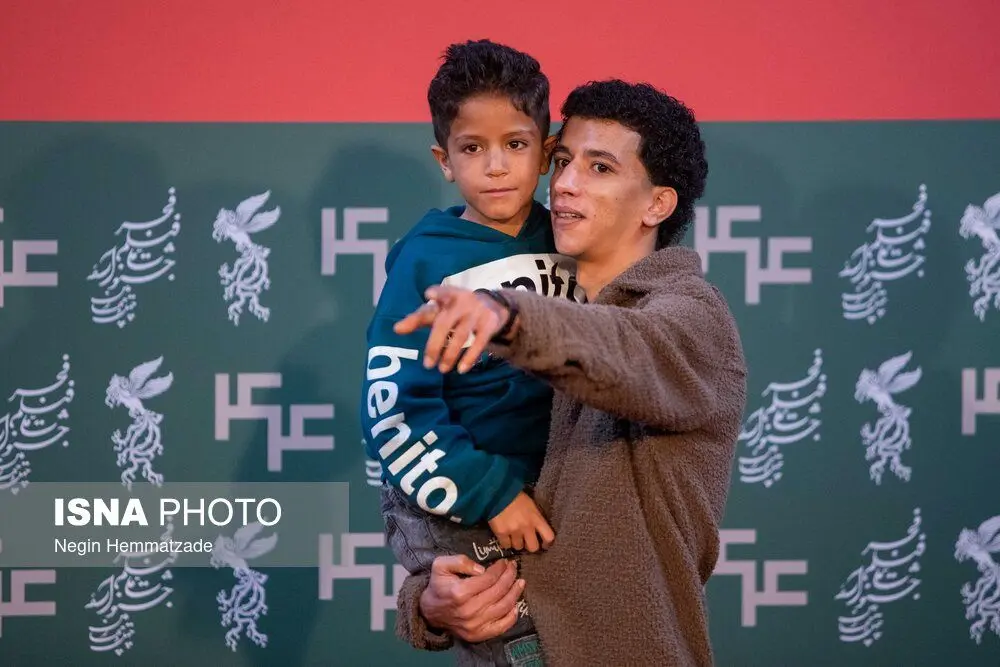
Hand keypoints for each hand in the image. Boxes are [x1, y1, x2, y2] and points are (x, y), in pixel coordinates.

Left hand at [394, 286, 508, 373]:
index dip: (437, 293)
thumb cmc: (456, 309)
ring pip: (461, 336)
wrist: (493, 305)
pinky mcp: (489, 324)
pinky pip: (479, 343)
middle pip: (445, 323)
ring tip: (442, 370)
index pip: (442, 293)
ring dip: (450, 355)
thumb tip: (396, 329)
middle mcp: (463, 302)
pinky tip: (461, 369)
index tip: (428, 294)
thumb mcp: (439, 310)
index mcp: (449, 296)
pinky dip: (469, 358)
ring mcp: (477, 312)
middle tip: (427, 365)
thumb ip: (418, 319)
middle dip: (435, 345)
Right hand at [419, 555, 524, 642]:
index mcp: (460, 592)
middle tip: (513, 567)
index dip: (500, 568)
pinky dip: (512, 616)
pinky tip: (515, 604)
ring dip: (515, 593)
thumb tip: (481, 569)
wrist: (430, 612)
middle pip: (499, 591)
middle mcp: (469, 610)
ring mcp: (474, 625)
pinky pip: (501, 627)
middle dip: (510, 576)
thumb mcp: (440, 565)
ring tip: (520, 582)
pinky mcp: (478, 635)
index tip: (504, 562)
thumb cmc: (438, 586)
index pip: (489, 578)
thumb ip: (460, 561)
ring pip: (503, 607)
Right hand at [488, 491, 554, 552]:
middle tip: (526, 542)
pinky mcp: (501, 533)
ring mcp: (514, 531)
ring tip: (513, 537)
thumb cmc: (516, 496)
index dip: (547, 543)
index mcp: (536, 518)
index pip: (549, 536)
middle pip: (533, 547)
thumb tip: (536, 530)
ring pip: (518, 547)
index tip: (544, 544)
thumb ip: (535, 518)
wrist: (498, 491)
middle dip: (530, 546)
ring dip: (516, 543)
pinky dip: (505, 542)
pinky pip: (506, 545)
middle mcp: (527, 527)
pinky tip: (504, 536)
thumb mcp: (531, 505)